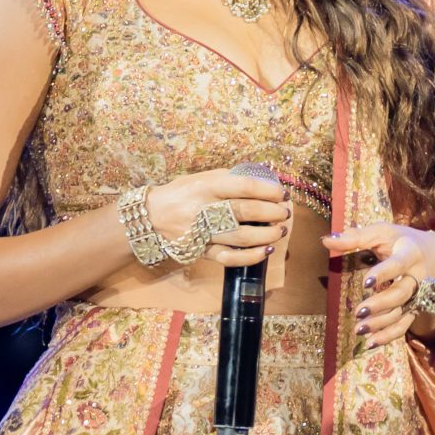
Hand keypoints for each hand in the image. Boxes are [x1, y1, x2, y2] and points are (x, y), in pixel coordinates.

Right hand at [143, 168, 291, 266]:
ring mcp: (202, 233)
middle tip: (285, 213)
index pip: (243, 186)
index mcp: (205, 187)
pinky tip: (266, 251)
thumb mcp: (201, 178)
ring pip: (240, 236)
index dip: (267, 190)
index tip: (281, 194)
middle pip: (244, 211)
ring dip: (267, 235)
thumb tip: (264, 177)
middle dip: (271, 213)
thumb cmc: (182, 193)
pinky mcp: (200, 252)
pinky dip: (250, 256)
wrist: (150, 217)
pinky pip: (229, 258)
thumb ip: (229, 178)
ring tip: (280, 230)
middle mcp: (203, 209)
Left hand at [323, 222, 434, 349]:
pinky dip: (389, 336)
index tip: (366, 282)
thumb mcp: (382, 232)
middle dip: (381, 304)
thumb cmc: (400, 240)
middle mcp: (418, 276)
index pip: (398, 264)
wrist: (433, 253)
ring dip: (381, 323)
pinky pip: (404, 325)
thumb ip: (356, 237)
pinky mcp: (414, 308)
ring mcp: (417, 295)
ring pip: (402, 312)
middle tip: (359, 311)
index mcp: (410, 254)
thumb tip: (326, 242)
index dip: (384, 273)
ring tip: (359, 330)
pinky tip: (371, 343)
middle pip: (402, 293)